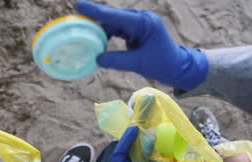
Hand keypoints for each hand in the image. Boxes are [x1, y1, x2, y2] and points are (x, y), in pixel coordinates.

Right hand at [76, 1, 207, 90]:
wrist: (176, 67)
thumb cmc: (162, 64)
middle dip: (95, 18)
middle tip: (75, 20)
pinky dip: (106, 35)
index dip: (97, 11)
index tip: (79, 5)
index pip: (117, 16)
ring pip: (113, 23)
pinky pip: (117, 29)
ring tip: (82, 32)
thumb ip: (117, 60)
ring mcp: (138, 24)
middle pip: (113, 17)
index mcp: (144, 23)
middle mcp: (140, 19)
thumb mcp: (139, 64)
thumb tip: (97, 58)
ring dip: (99, 29)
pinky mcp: (135, 30)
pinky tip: (95, 40)